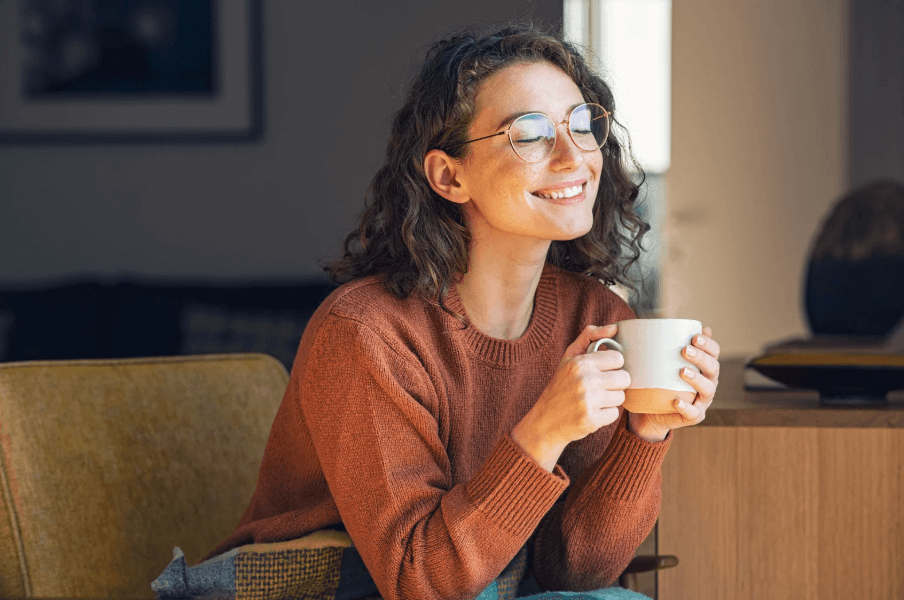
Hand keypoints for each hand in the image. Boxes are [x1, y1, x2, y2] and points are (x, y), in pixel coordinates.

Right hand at [511, 324, 630, 470]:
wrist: (544, 422)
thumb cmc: (560, 386)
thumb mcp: (569, 358)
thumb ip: (589, 337)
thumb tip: (614, 328)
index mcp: (580, 363)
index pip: (618, 359)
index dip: (612, 366)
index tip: (601, 371)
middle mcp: (585, 380)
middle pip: (624, 378)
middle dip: (614, 384)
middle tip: (599, 387)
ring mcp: (588, 401)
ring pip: (621, 397)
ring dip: (610, 400)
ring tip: (593, 401)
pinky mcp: (592, 420)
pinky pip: (614, 414)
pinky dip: (605, 415)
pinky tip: (591, 413)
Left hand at [627, 326, 720, 442]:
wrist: (650, 411)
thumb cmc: (657, 381)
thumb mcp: (657, 362)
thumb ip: (659, 345)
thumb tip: (650, 323)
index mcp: (703, 366)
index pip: (713, 352)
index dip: (708, 343)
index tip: (694, 336)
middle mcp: (708, 382)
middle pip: (713, 368)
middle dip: (701, 357)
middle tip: (684, 350)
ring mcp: (702, 400)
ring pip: (707, 389)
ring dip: (697, 379)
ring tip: (682, 371)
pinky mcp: (694, 416)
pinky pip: (694, 413)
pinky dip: (686, 407)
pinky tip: (677, 401)